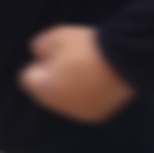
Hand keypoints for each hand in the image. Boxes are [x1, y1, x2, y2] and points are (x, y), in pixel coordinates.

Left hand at [19, 24, 136, 122]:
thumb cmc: (87, 47)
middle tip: (69, 60)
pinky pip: (83, 105)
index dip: (37, 64)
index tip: (51, 54)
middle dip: (51, 79)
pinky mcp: (98, 115)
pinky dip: (86, 95)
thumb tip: (37, 55)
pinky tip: (97, 81)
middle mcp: (60, 107)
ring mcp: (80, 114)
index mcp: (46, 89)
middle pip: (46, 93)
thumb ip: (39, 46)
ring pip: (65, 101)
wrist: (127, 60)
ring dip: (69, 89)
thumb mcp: (57, 36)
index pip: (26, 79)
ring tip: (85, 70)